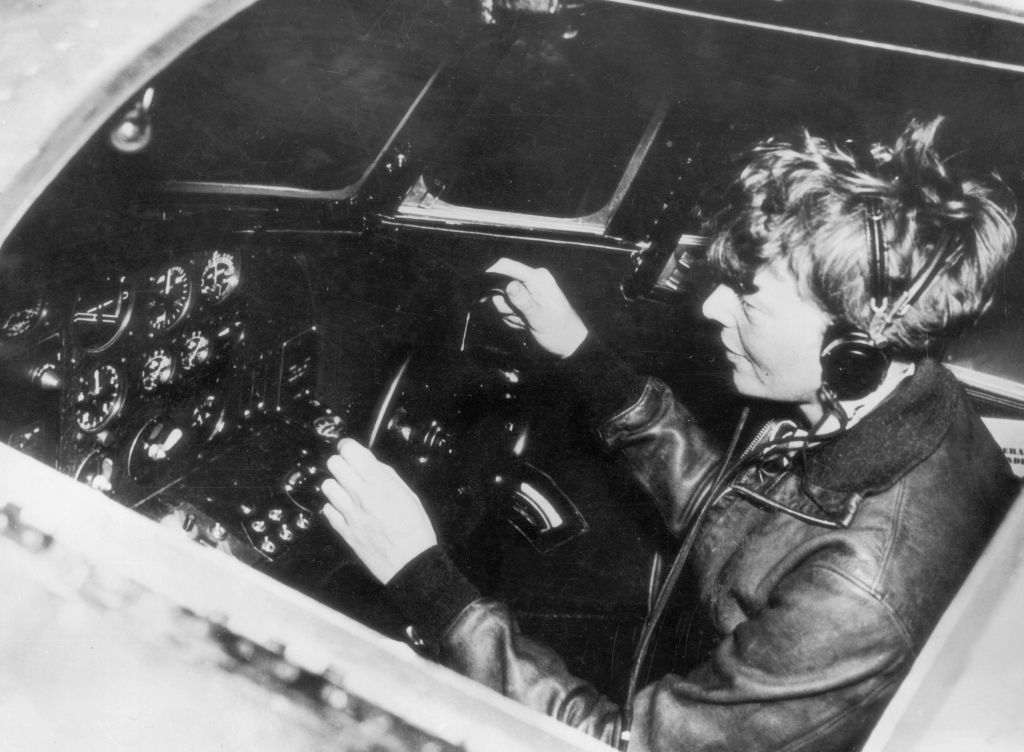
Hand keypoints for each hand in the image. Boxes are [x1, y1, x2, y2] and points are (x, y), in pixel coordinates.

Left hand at [320, 439, 437, 583]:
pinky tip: (346, 510)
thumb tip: (372, 463)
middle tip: (350, 470)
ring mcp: (350, 514)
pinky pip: (327, 510)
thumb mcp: (409, 495)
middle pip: (335, 464)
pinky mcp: (343, 531)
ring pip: (327, 485)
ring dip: (337, 485)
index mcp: (380, 484)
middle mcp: (361, 496)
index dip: (349, 447)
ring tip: (348, 491)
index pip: (352, 452)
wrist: (411, 564)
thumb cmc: (416, 529)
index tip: (350, 449)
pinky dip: (334, 507)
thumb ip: (388, 477)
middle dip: (342, 463)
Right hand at [485, 258, 587, 357]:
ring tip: (525, 322)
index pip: (506, 266)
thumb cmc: (559, 331)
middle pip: (500, 285)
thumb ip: (524, 301)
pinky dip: (513, 318)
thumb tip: (509, 285)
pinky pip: (507, 308)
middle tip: (520, 318)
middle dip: (505, 305)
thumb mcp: (540, 318)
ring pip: (502, 299)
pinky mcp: (525, 300)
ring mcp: (528, 290)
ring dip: (509, 314)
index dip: (491, 275)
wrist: (569, 343)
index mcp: (537, 278)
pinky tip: (525, 324)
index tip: (481, 293)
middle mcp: (532, 279)